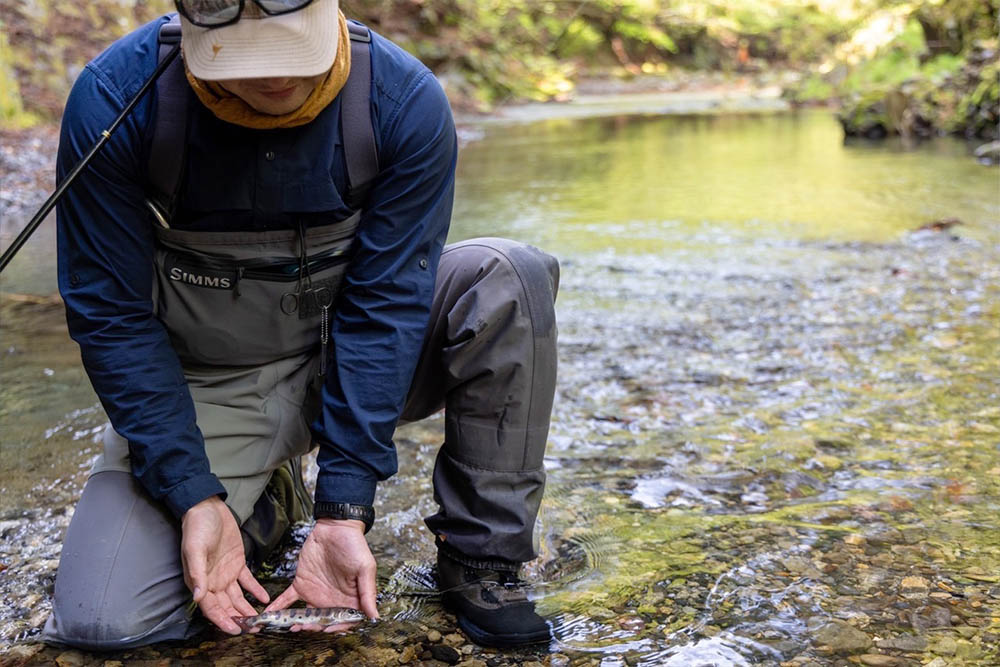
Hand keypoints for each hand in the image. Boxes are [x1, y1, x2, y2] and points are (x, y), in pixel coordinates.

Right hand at [181, 495, 268, 633]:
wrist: (207, 508)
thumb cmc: (196, 529)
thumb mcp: (195, 550)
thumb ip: (197, 574)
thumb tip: (198, 597)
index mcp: (200, 582)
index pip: (212, 608)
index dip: (223, 620)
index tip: (235, 630)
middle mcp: (213, 582)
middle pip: (227, 607)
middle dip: (239, 619)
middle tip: (255, 629)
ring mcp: (226, 574)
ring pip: (238, 598)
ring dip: (248, 609)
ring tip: (261, 619)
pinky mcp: (237, 564)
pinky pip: (247, 581)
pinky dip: (255, 590)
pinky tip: (265, 598)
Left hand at [265, 519, 377, 631]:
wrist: (336, 527)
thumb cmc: (355, 546)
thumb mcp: (365, 568)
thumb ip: (368, 593)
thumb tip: (374, 617)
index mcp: (349, 599)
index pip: (343, 620)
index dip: (336, 627)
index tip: (328, 629)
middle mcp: (331, 600)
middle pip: (322, 621)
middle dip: (313, 627)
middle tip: (304, 627)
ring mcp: (315, 593)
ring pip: (305, 615)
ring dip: (297, 622)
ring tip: (290, 626)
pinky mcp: (301, 584)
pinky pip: (288, 599)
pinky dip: (278, 607)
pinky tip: (269, 614)